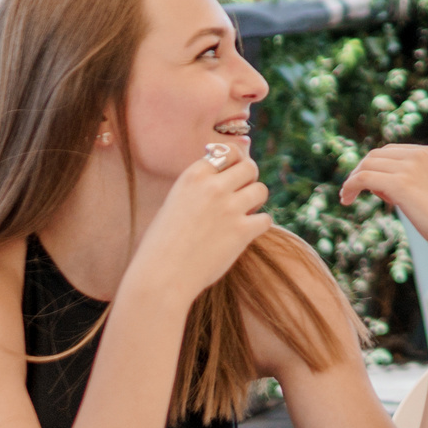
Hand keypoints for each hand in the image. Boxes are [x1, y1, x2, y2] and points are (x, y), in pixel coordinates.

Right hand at [131, 146, 271, 306]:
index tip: (233, 174)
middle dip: (249, 180)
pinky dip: (258, 226)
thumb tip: (240, 155)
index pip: (227, 152)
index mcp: (192, 176)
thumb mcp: (176, 201)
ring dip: (255, 202)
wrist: (161, 275)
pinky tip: (244, 234)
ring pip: (261, 190)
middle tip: (240, 195)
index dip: (235, 162)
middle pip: (249, 167)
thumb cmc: (164, 242)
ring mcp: (229, 208)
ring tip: (241, 216)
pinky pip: (265, 219)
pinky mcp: (242, 230)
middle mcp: (212, 187)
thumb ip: (202, 184)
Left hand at [341, 144, 427, 265]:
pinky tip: (346, 199)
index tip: (371, 185)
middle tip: (353, 190)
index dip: (377, 166)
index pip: (391, 151)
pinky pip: (363, 178)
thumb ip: (412, 181)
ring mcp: (410, 167)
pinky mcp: (399, 183)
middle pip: (376, 154)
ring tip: (348, 197)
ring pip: (367, 165)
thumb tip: (380, 185)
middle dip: (362, 170)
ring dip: (352, 179)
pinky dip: (350, 186)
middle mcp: (420, 155)